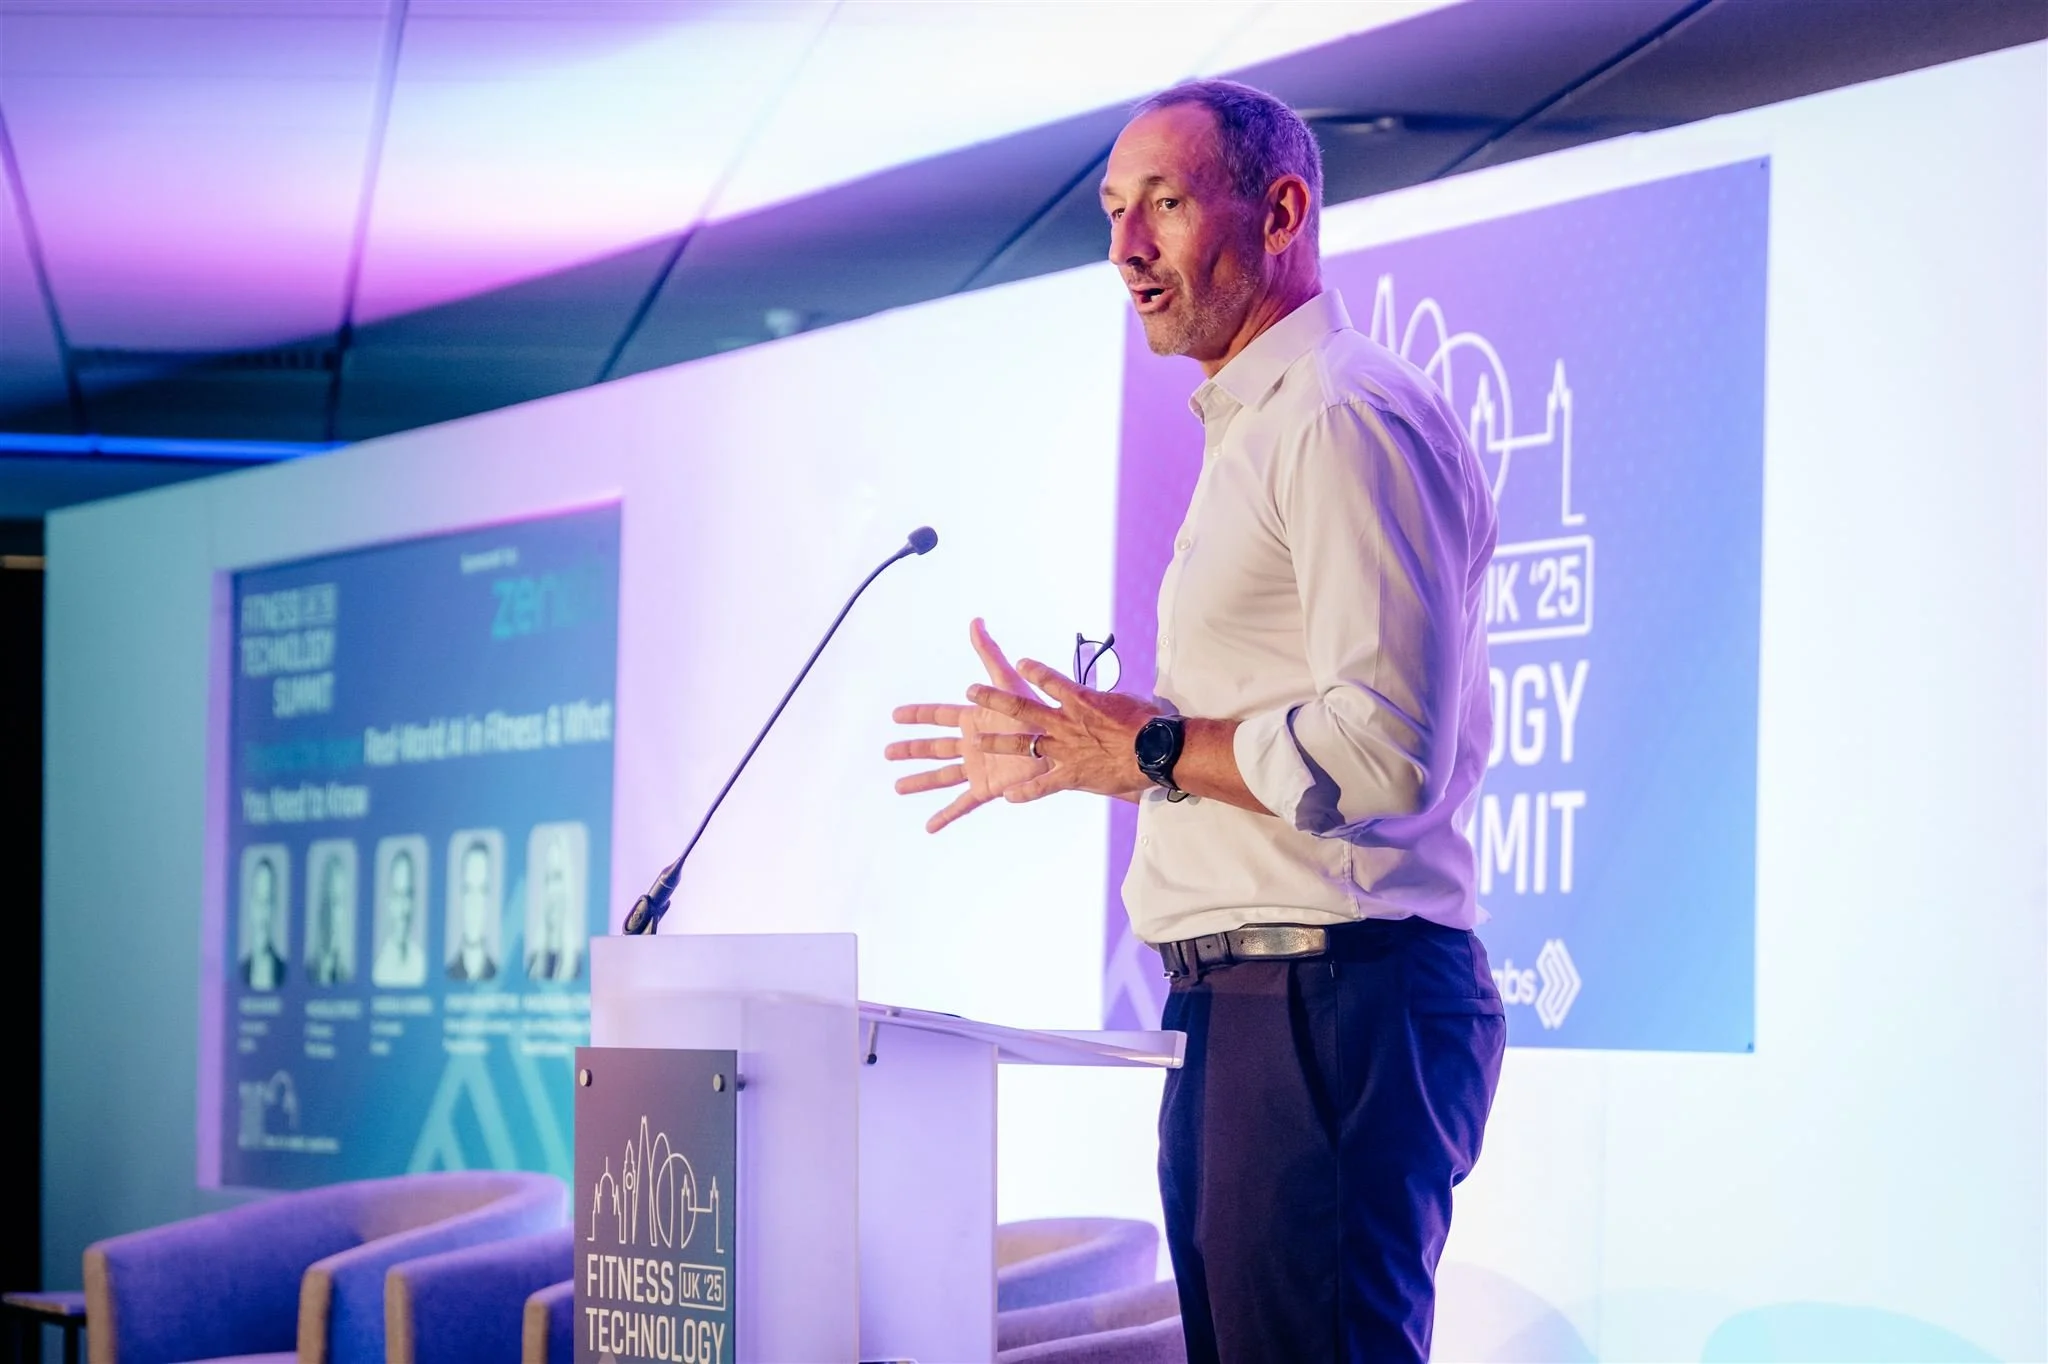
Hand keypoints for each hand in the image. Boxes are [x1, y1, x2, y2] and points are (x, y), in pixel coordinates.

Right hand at [886, 618, 1049, 832]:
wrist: (1059, 743)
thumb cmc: (1036, 712)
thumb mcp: (1008, 682)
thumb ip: (990, 654)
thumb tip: (975, 622)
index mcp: (974, 718)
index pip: (938, 715)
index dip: (916, 715)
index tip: (895, 715)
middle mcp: (972, 743)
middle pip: (933, 746)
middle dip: (911, 749)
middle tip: (887, 752)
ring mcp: (978, 766)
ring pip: (941, 775)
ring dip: (920, 781)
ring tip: (898, 787)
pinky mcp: (987, 787)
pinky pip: (962, 804)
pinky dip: (945, 816)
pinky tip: (929, 827)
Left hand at [968, 660, 1163, 803]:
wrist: (1153, 749)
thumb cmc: (1147, 723)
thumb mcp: (1125, 702)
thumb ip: (1107, 702)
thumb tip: (1107, 701)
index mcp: (1080, 701)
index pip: (1050, 680)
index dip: (1034, 671)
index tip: (1020, 664)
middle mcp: (1065, 723)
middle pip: (1021, 707)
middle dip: (994, 699)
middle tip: (972, 691)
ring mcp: (1065, 750)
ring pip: (1023, 744)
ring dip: (997, 742)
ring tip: (976, 741)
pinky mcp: (1071, 775)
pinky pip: (1042, 785)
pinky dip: (1025, 792)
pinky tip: (1007, 796)